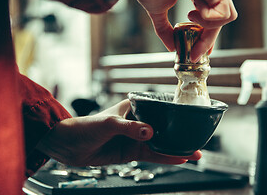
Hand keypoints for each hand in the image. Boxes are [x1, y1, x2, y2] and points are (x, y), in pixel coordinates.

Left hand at [36, 99, 201, 166]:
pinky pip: (152, 155)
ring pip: (161, 144)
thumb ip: (129, 128)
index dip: (175, 113)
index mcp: (134, 107)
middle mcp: (138, 122)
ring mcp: (136, 138)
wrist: (68, 146)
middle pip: (164, 128)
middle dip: (180, 134)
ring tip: (195, 153)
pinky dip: (165, 158)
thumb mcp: (108, 123)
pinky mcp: (132, 152)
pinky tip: (179, 159)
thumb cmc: (85, 126)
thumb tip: (149, 133)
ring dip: (177, 148)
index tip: (191, 117)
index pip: (159, 108)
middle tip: (198, 139)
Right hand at [131, 0, 236, 61]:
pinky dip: (208, 19)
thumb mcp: (158, 13)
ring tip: (190, 18)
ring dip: (208, 26)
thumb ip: (166, 29)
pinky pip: (223, 13)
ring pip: (227, 17)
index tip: (199, 51)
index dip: (208, 35)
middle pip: (221, 19)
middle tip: (195, 54)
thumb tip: (172, 47)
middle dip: (208, 39)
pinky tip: (192, 10)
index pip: (213, 15)